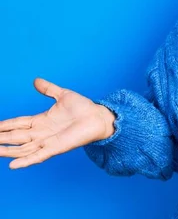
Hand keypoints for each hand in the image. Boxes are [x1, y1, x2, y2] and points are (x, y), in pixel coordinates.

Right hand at [0, 78, 115, 168]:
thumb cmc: (83, 108)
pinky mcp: (56, 148)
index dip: (3, 125)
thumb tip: (36, 80)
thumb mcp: (63, 95)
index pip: (17, 124)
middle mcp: (41, 133)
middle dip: (0, 138)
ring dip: (7, 151)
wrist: (99, 117)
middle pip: (15, 137)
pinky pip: (37, 156)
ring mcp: (47, 142)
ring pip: (21, 149)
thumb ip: (48, 89)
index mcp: (41, 121)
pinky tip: (12, 165)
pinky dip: (25, 161)